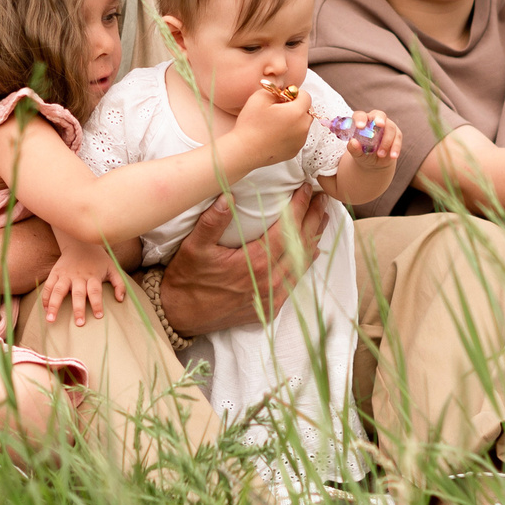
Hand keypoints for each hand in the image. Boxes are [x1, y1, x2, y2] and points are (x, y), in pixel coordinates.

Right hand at [37, 243, 127, 324]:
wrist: (80, 241)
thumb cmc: (98, 259)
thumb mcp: (112, 267)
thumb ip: (119, 283)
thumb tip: (120, 300)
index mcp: (92, 275)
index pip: (95, 291)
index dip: (97, 303)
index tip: (98, 316)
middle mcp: (78, 276)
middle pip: (78, 293)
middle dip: (78, 308)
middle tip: (79, 323)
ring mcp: (65, 274)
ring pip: (58, 290)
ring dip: (54, 305)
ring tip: (50, 320)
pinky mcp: (55, 272)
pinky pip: (49, 286)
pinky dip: (46, 298)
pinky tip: (45, 310)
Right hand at [158, 185, 333, 336]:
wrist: (181, 316)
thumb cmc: (187, 279)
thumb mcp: (194, 246)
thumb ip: (212, 221)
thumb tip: (227, 195)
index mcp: (254, 263)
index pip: (286, 229)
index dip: (299, 206)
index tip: (306, 188)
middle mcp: (269, 281)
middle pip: (300, 245)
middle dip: (313, 218)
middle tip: (323, 199)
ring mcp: (271, 296)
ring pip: (301, 264)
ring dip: (313, 239)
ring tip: (322, 219)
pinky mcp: (270, 307)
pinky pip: (294, 282)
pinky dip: (305, 264)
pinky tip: (311, 252)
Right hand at [228, 83, 312, 167]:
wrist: (244, 151)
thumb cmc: (251, 125)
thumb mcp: (259, 97)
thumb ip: (275, 90)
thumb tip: (283, 93)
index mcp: (297, 112)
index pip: (306, 96)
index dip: (293, 94)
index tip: (281, 98)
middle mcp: (303, 128)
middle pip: (307, 111)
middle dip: (296, 107)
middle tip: (278, 110)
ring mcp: (299, 142)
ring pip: (303, 125)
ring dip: (294, 121)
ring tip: (275, 124)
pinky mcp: (294, 152)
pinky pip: (297, 138)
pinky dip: (290, 134)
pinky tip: (274, 135)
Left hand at [341, 109, 401, 165]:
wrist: (373, 163)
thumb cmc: (362, 154)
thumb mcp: (356, 153)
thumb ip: (354, 148)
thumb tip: (353, 142)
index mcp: (362, 122)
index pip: (360, 115)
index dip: (360, 119)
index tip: (360, 126)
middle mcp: (375, 120)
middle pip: (379, 114)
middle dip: (380, 118)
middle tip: (380, 124)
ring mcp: (387, 126)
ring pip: (390, 127)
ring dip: (386, 141)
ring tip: (380, 155)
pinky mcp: (396, 134)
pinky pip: (398, 138)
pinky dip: (395, 147)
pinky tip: (393, 156)